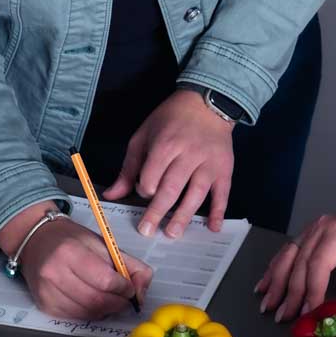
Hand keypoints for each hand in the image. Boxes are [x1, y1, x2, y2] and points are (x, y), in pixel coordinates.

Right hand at [8, 214, 152, 320]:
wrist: (37, 241)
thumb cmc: (72, 240)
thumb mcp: (104, 243)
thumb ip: (130, 265)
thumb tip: (141, 294)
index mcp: (70, 252)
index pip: (105, 280)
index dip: (123, 288)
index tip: (130, 288)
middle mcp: (54, 273)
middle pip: (96, 300)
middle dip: (118, 303)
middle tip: (125, 299)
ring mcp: (47, 291)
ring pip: (87, 312)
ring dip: (106, 311)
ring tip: (111, 299)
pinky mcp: (44, 305)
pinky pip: (75, 317)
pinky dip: (91, 314)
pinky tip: (94, 302)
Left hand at [103, 89, 233, 237]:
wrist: (207, 102)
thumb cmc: (171, 119)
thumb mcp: (144, 136)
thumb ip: (129, 168)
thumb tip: (111, 195)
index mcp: (165, 145)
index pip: (151, 176)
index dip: (144, 189)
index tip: (144, 192)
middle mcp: (188, 155)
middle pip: (171, 188)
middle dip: (158, 212)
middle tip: (147, 231)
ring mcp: (208, 163)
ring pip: (196, 194)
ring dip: (184, 216)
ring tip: (172, 233)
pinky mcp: (224, 168)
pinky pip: (223, 193)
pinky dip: (218, 211)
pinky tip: (212, 227)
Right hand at [255, 204, 335, 321]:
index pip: (318, 264)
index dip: (312, 290)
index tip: (308, 312)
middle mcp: (320, 227)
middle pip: (300, 263)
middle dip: (291, 293)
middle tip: (284, 317)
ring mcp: (311, 229)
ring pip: (288, 256)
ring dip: (275, 282)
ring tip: (268, 304)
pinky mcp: (307, 233)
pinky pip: (287, 251)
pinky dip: (274, 269)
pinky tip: (264, 285)